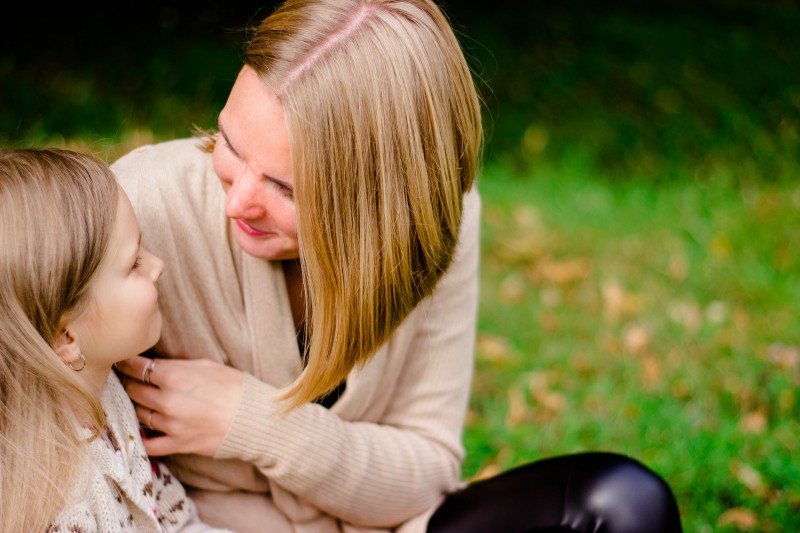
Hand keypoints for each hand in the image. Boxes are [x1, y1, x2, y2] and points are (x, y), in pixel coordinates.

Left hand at [115, 354, 243, 456]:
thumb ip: (177, 365)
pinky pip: (149, 444)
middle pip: (133, 390)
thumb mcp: (207, 365)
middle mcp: (167, 400)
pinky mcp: (178, 444)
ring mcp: (171, 424)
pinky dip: (142, 438)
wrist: (255, 418)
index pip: (137, 368)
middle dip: (128, 383)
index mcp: (174, 376)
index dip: (127, 363)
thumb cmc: (234, 386)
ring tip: (138, 401)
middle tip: (125, 380)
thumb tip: (155, 366)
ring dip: (137, 407)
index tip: (122, 361)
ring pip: (139, 414)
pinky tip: (139, 431)